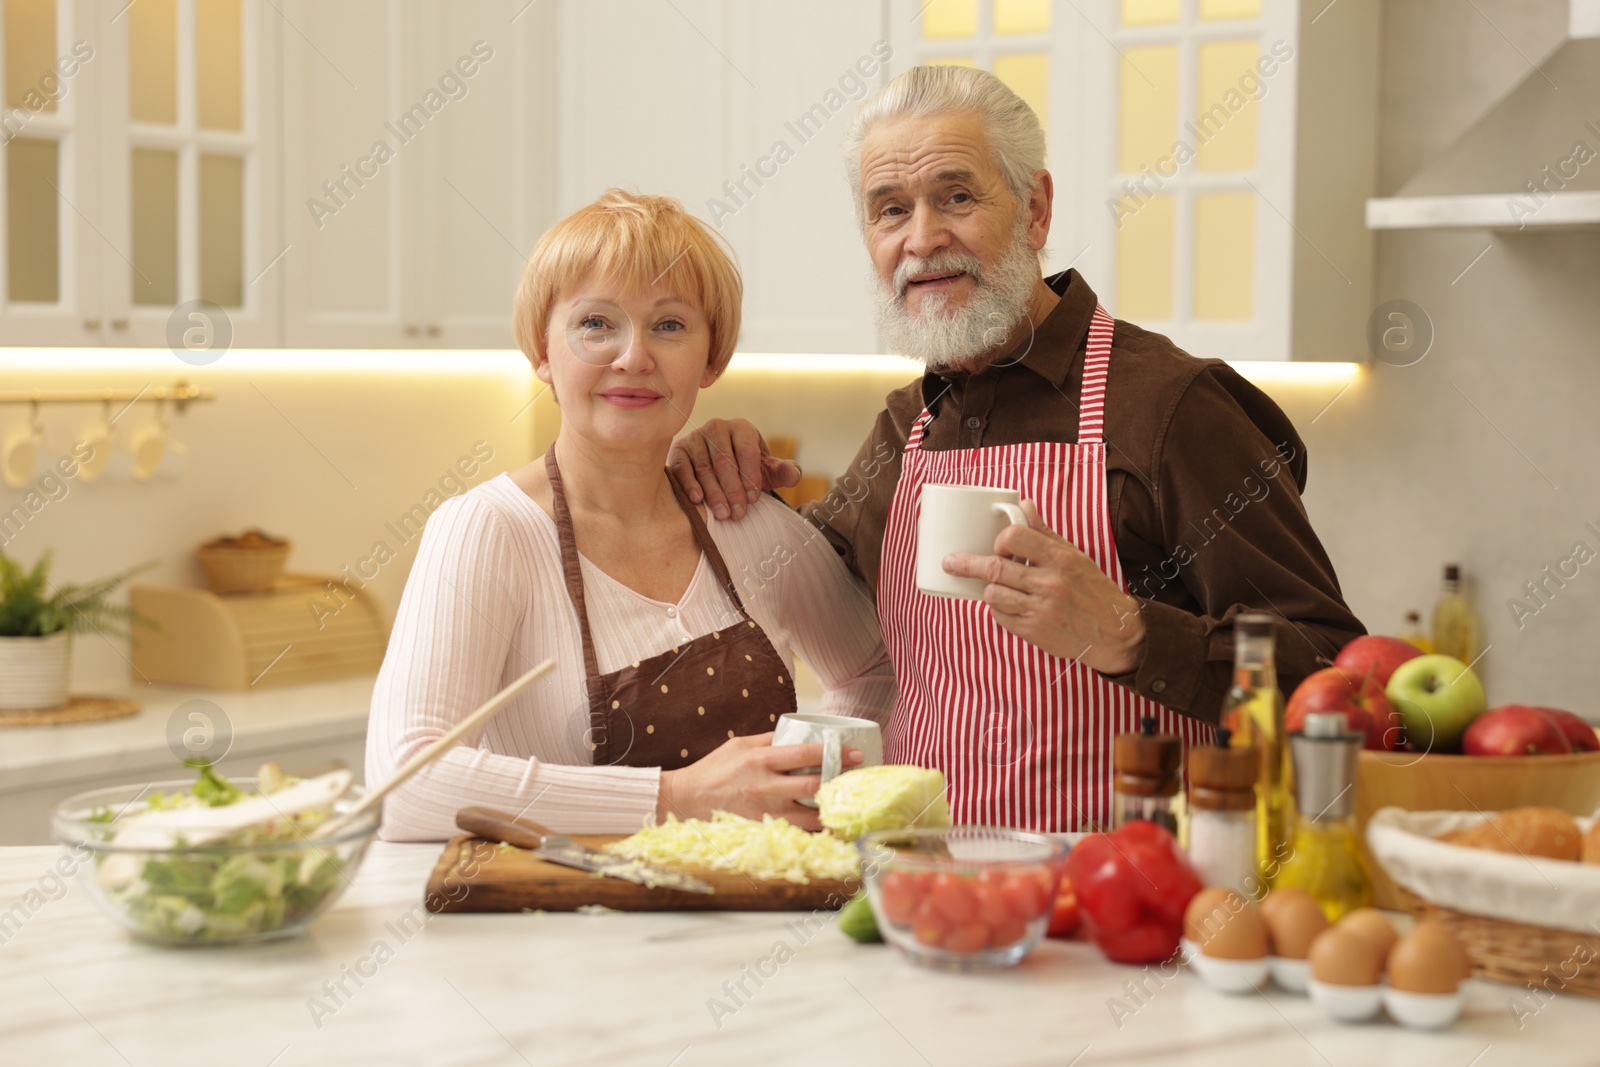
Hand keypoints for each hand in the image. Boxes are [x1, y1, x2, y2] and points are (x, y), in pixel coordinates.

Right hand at [657, 732, 862, 830]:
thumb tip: (800, 733)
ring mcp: (764, 813)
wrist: (686, 800)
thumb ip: (770, 740)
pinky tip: (827, 822)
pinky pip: (796, 832)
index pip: (805, 755)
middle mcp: (765, 788)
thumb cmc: (714, 770)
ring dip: (831, 809)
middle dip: (840, 781)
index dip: (834, 754)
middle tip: (860, 776)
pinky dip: (814, 829)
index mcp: (760, 761)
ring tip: (848, 801)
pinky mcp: (762, 830)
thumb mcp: (740, 745)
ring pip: (810, 817)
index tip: (855, 753)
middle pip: (813, 788)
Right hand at [666, 418, 800, 520]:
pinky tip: (697, 500)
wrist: (720, 468)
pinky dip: (689, 484)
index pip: (747, 451)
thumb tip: (794, 474)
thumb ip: (784, 472)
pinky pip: (681, 468)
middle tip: (738, 514)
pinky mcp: (678, 450)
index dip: (750, 476)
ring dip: (714, 493)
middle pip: (724, 460)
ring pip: (704, 467)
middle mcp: (717, 427)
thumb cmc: (746, 469)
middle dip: (732, 490)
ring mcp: (695, 437)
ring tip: (722, 515)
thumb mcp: (768, 471)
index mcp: (741, 428)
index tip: (754, 499)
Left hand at [941, 501, 1147, 674]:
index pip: (1015, 536)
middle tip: (949, 562)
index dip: (1000, 540)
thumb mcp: (1073, 556)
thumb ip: (1044, 532)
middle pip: (995, 568)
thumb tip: (1023, 503)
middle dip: (966, 564)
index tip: (997, 545)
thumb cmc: (1091, 589)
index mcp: (1060, 558)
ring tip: (996, 588)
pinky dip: (999, 610)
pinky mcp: (1034, 633)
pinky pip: (1000, 617)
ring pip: (993, 595)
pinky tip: (1011, 606)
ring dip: (989, 590)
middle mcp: (1050, 583)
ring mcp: (1041, 610)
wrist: (1113, 632)